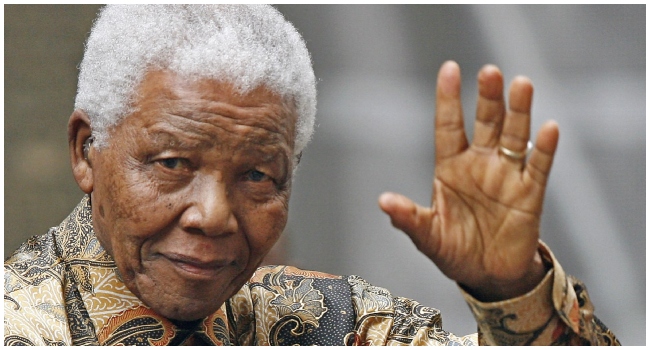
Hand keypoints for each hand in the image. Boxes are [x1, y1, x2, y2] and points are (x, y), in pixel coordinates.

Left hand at [379, 61, 558, 300]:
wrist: (487, 276)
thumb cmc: (454, 251)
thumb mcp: (427, 236)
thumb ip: (408, 218)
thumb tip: (384, 202)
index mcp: (451, 167)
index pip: (449, 126)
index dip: (448, 99)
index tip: (449, 69)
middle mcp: (480, 164)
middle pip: (486, 122)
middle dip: (488, 97)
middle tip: (489, 72)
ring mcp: (507, 176)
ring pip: (515, 136)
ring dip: (519, 111)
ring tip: (521, 84)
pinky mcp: (530, 194)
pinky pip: (539, 167)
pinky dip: (545, 148)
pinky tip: (549, 128)